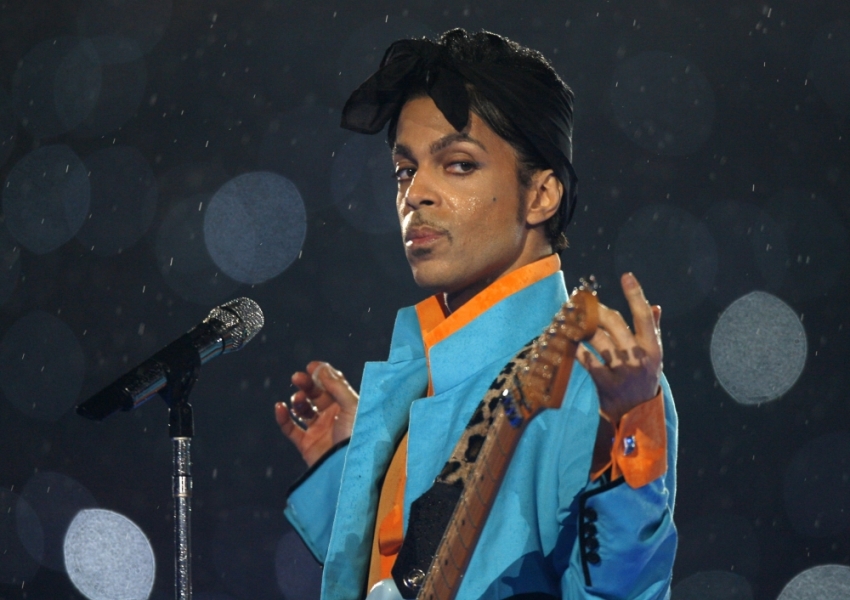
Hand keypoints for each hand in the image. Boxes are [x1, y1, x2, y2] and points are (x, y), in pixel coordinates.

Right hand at [275, 361, 358, 466]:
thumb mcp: (352, 407)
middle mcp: (334, 416)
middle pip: (316, 394)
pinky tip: (280, 407)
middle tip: (297, 377)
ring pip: (303, 409)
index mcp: (348, 406)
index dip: (322, 374)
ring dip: (298, 400)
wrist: (350, 469)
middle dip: (306, 384)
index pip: (333, 384)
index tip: (311, 366)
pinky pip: (290, 428)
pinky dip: (283, 417)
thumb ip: (336, 386)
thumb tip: (321, 369)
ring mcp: (320, 430)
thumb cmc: (359, 437)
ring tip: (298, 400)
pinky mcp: (307, 444)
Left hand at [577, 273, 662, 424]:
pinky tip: (567, 340)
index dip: (636, 295)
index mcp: (654, 349)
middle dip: (597, 310)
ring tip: (571, 317)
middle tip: (583, 302)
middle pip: (615, 324)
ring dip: (582, 326)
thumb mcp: (654, 357)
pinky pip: (587, 361)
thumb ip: (654, 331)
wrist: (637, 416)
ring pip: (598, 340)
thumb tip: (655, 306)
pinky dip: (576, 349)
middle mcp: (640, 359)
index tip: (626, 276)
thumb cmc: (644, 380)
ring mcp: (623, 372)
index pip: (645, 317)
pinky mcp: (606, 384)